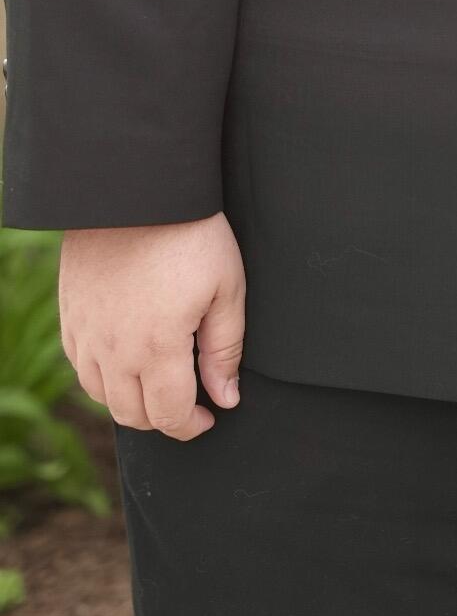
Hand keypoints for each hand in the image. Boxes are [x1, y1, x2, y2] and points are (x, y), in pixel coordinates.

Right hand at [59, 213, 245, 439]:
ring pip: (101, 395)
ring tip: (159, 385)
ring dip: (130, 402)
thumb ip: (225, 349)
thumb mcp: (226, 288)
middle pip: (132, 414)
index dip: (191, 426)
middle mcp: (114, 350)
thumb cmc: (190, 234)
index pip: (168, 416)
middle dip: (163, 419)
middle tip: (188, 404)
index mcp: (157, 348)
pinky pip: (81, 366)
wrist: (139, 189)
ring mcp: (86, 333)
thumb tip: (226, 398)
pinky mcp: (70, 314)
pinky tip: (126, 361)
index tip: (209, 417)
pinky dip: (102, 377)